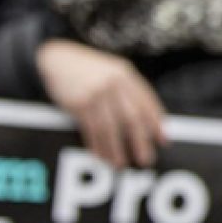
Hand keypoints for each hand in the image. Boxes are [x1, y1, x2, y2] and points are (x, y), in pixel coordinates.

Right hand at [35, 40, 166, 167]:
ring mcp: (95, 93)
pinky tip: (100, 155)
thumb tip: (152, 121)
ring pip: (110, 128)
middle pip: (132, 118)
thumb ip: (131, 91)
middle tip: (145, 160)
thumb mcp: (114, 72)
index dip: (156, 124)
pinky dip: (96, 145)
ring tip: (120, 164)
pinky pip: (91, 129)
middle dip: (140, 142)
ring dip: (115, 150)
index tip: (163, 142)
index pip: (147, 103)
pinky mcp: (79, 103)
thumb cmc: (90, 69)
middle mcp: (113, 84)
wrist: (58, 58)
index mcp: (126, 75)